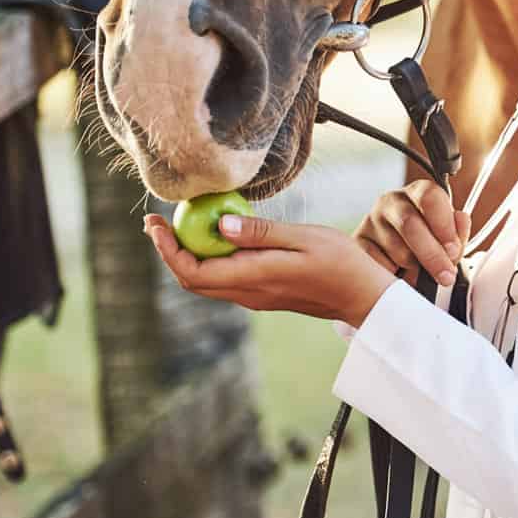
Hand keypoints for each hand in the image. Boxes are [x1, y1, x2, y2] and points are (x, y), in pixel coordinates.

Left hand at [143, 212, 397, 328]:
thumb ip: (262, 232)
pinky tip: (216, 237)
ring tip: (179, 225)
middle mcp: (249, 293)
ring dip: (186, 255)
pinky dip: (209, 259)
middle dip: (168, 251)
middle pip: (191, 280)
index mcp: (256, 277)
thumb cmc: (341, 262)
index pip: (193, 272)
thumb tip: (219, 226)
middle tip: (156, 221)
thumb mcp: (305, 237)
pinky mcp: (262, 294)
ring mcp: (254, 297)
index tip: (156, 223)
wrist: (362, 295)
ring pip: (205, 281)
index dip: (167, 250)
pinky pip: (223, 279)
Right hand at [355, 179, 470, 288]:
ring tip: (420, 271)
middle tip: (446, 276)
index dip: (444, 225)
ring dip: (414, 268)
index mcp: (418, 192)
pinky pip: (378, 265)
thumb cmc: (430, 242)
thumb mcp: (449, 236)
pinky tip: (399, 273)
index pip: (430, 197)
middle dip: (432, 255)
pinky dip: (394, 276)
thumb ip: (458, 231)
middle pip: (410, 224)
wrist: (399, 258)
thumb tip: (460, 220)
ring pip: (397, 250)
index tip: (453, 250)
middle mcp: (391, 201)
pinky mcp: (357, 243)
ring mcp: (370, 221)